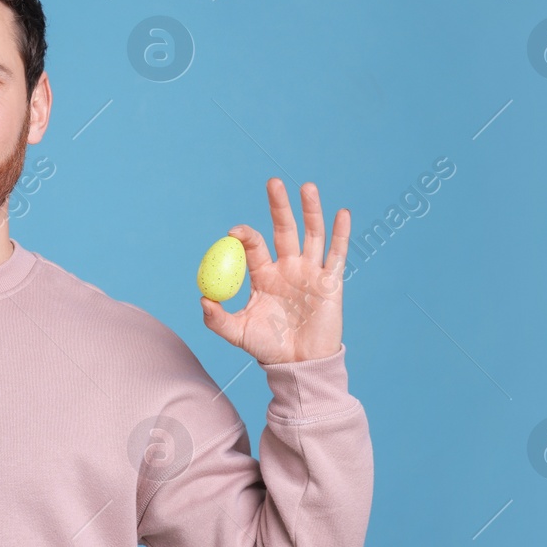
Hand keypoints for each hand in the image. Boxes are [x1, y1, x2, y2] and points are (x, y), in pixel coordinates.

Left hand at [200, 178, 348, 364]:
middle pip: (284, 229)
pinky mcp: (331, 282)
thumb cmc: (267, 347)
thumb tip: (203, 298)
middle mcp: (287, 267)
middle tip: (273, 182)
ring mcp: (310, 272)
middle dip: (279, 206)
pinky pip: (336, 254)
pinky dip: (341, 234)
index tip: (235, 232)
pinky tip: (342, 213)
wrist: (298, 364)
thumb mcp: (238, 333)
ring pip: (312, 234)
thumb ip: (217, 319)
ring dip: (311, 210)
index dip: (245, 235)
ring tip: (307, 186)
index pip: (254, 245)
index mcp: (263, 275)